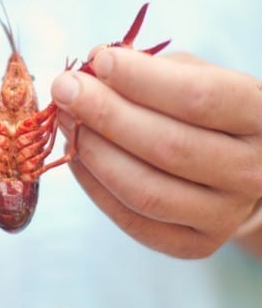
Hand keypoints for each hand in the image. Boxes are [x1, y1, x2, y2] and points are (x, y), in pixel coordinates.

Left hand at [51, 48, 261, 257]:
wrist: (235, 171)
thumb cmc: (207, 113)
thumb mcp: (194, 76)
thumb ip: (150, 68)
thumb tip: (92, 66)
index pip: (202, 98)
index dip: (143, 79)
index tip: (100, 61)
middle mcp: (255, 172)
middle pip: (170, 147)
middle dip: (106, 114)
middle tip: (65, 89)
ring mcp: (226, 215)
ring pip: (146, 190)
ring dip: (94, 152)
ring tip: (66, 120)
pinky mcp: (196, 246)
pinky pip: (132, 220)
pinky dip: (93, 185)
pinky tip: (76, 154)